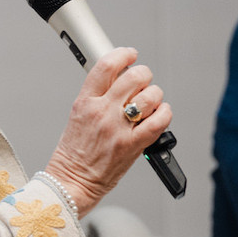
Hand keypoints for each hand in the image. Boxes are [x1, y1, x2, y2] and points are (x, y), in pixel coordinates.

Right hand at [45, 47, 171, 214]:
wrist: (73, 181)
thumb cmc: (74, 153)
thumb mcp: (78, 116)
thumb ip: (97, 96)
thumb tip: (120, 79)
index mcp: (85, 102)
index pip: (106, 66)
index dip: (123, 55)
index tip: (130, 55)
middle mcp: (102, 112)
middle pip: (133, 77)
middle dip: (143, 74)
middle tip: (143, 80)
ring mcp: (119, 129)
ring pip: (149, 96)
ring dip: (154, 95)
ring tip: (150, 101)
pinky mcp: (133, 146)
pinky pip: (159, 121)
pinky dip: (164, 113)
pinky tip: (160, 114)